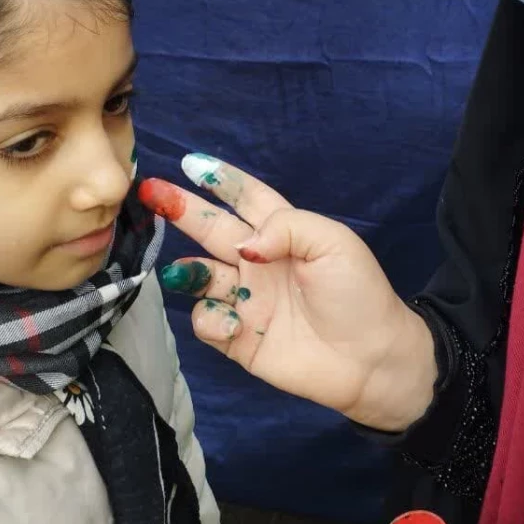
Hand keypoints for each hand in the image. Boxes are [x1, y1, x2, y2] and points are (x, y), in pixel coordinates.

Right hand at [139, 155, 436, 430]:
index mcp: (284, 232)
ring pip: (200, 275)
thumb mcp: (334, 242)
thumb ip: (285, 227)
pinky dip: (210, 318)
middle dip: (182, 210)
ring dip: (186, 270)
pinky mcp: (239, 339)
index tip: (192, 163)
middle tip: (152, 193)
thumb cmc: (358, 293)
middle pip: (212, 229)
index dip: (222, 180)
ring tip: (185, 271)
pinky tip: (232, 322)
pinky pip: (207, 321)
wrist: (371, 360)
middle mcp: (259, 261)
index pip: (247, 198)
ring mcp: (247, 299)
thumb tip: (242, 245)